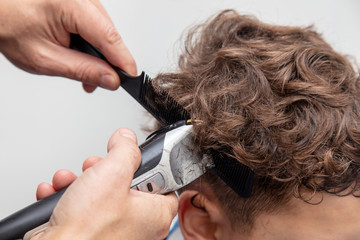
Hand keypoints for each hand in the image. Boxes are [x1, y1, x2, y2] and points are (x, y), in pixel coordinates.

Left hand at [0, 0, 136, 91]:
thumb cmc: (8, 25)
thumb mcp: (45, 58)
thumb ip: (82, 70)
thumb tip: (110, 79)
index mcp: (70, 5)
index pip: (108, 36)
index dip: (123, 60)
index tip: (131, 78)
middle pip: (109, 33)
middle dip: (109, 60)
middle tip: (102, 82)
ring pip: (104, 29)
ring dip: (99, 53)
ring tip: (86, 71)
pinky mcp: (79, 2)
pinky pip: (95, 23)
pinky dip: (91, 41)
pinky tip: (82, 54)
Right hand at [35, 129, 177, 239]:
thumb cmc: (88, 229)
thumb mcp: (114, 173)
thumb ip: (125, 150)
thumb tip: (127, 139)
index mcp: (155, 215)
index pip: (164, 182)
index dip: (149, 166)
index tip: (134, 157)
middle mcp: (138, 226)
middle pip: (127, 184)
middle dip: (105, 170)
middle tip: (97, 167)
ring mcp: (113, 231)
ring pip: (101, 194)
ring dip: (81, 181)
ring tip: (71, 180)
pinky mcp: (90, 233)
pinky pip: (82, 208)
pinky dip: (68, 197)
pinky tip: (58, 192)